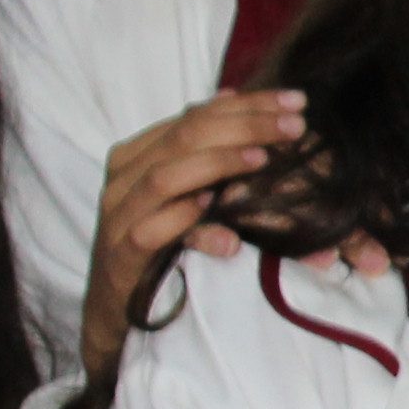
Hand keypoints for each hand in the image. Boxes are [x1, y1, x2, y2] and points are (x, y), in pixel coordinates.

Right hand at [78, 89, 314, 375]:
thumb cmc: (154, 245)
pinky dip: (184, 220)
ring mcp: (118, 218)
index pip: (195, 115)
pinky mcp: (120, 259)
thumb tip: (232, 98)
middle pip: (185, 137)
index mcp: (137, 155)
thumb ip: (200, 149)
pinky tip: (218, 217)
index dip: (248, 106)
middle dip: (245, 126)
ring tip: (263, 161)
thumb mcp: (179, 192)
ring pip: (165, 177)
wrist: (113, 311)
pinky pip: (150, 233)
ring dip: (217, 165)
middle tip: (294, 126)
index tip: (296, 102)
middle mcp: (124, 179)